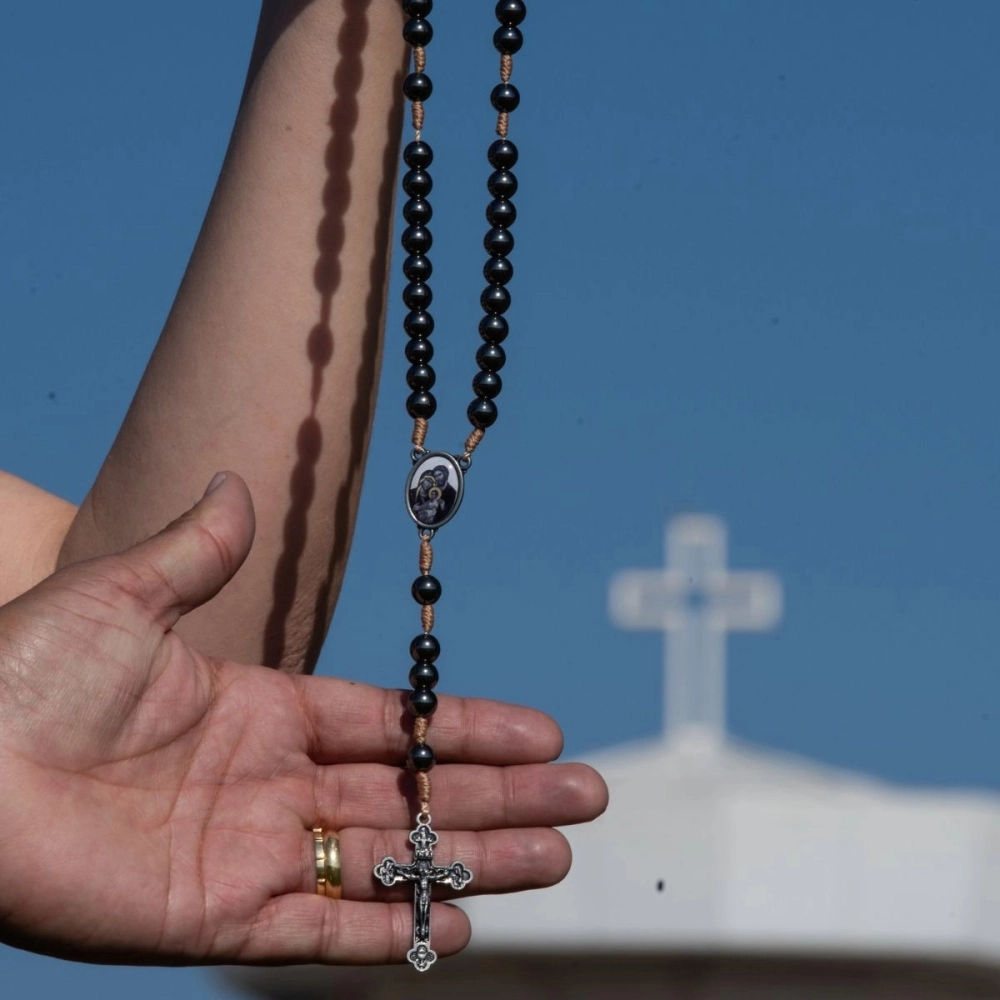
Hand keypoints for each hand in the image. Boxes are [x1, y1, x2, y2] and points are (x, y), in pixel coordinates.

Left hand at [0, 474, 606, 964]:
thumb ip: (198, 551)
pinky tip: (460, 927)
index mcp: (260, 710)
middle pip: (414, 794)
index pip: (392, 723)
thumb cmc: (20, 675)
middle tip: (588, 798)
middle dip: (504, 796)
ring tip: (560, 858)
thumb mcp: (122, 597)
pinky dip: (391, 930)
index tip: (542, 731)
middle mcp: (271, 784)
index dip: (467, 727)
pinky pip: (324, 930)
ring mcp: (251, 853)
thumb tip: (239, 487)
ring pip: (390, 860)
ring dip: (476, 861)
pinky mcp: (217, 919)